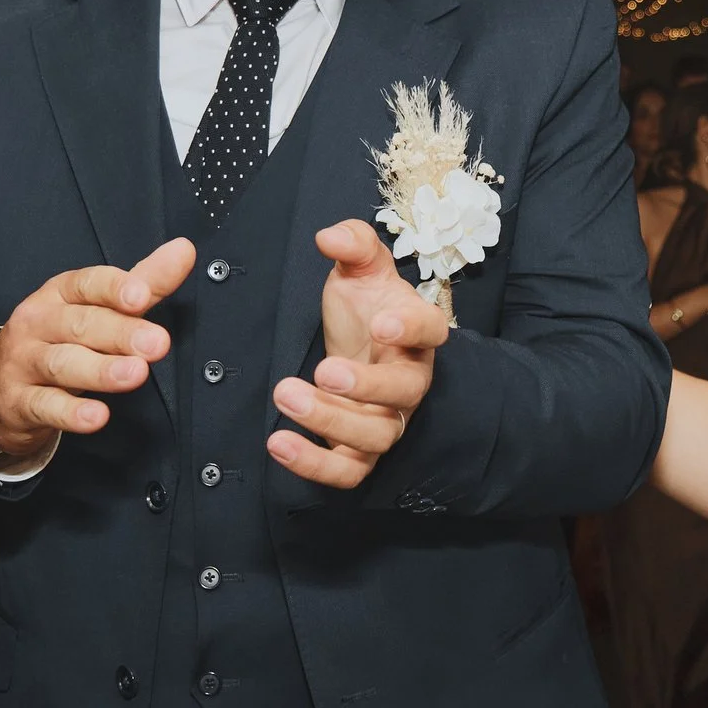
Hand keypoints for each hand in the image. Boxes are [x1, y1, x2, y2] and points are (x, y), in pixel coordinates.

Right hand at [0, 238, 196, 462]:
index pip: (87, 284)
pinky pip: (45, 406)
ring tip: (136, 374)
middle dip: (121, 333)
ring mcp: (24, 362)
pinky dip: (71, 413)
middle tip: (157, 343)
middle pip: (81, 324)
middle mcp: (38, 323)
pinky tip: (97, 416)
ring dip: (101, 370)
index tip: (142, 295)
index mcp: (60, 294)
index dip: (114, 288)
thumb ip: (143, 281)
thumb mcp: (96, 306)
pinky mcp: (19, 402)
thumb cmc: (57, 338)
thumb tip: (184, 250)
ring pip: (63, 364)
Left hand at [268, 220, 449, 487]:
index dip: (410, 328)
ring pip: (375, 434)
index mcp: (417, 334)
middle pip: (404, 393)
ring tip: (286, 394)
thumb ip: (353, 245)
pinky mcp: (359, 451)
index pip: (429, 331)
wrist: (359, 349)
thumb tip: (328, 235)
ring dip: (331, 421)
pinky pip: (348, 471)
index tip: (381, 324)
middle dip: (366, 386)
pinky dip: (315, 465)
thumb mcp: (360, 270)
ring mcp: (388, 419)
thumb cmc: (365, 310)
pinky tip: (278, 443)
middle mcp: (410, 382)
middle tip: (324, 370)